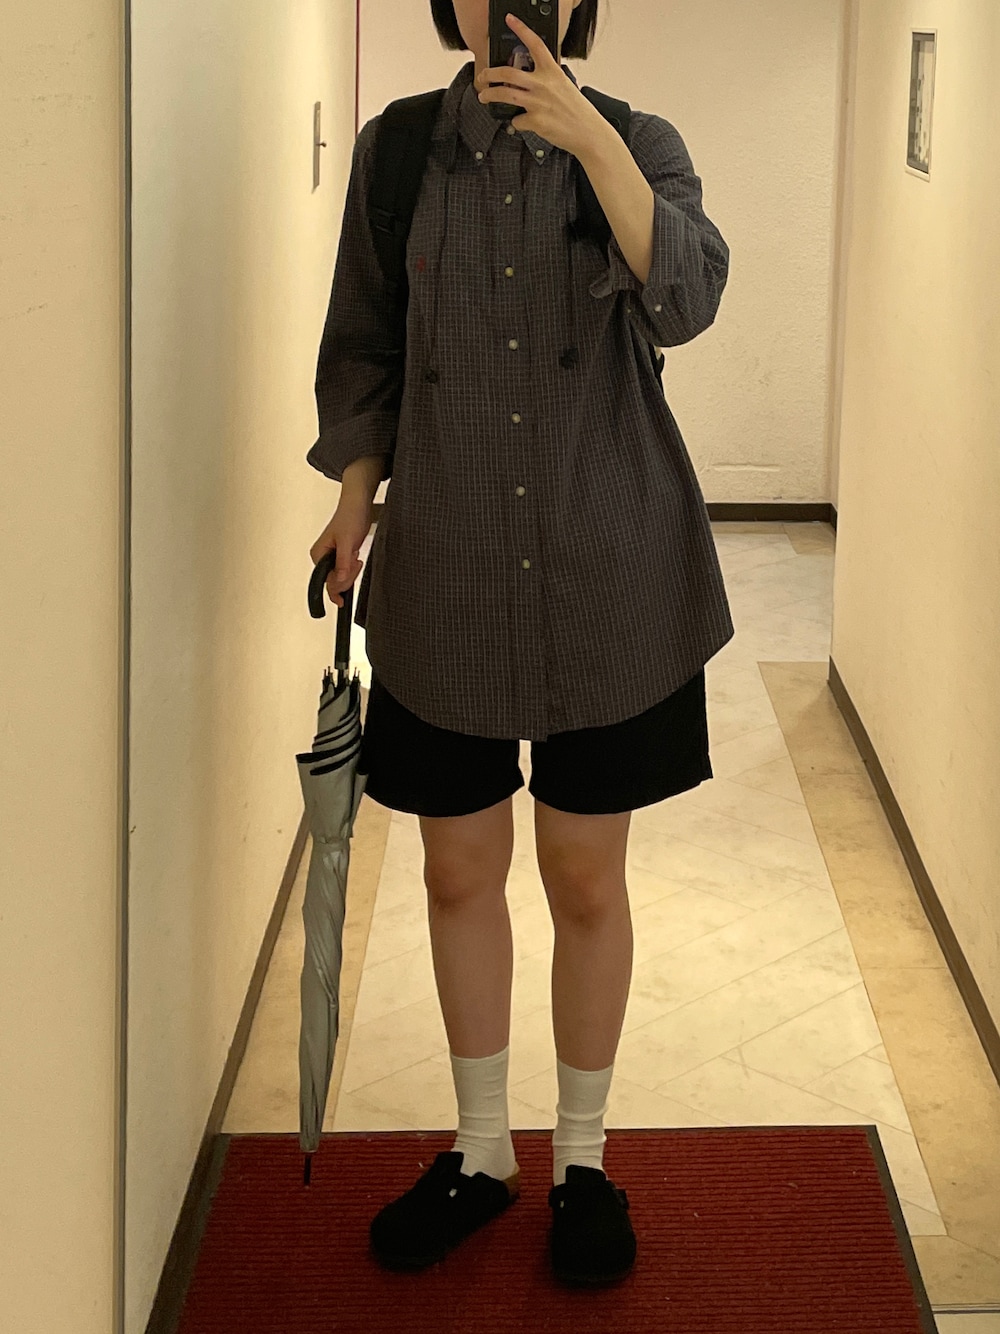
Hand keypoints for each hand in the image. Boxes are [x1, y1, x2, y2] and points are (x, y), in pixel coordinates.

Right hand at [310, 497, 373, 607]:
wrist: (358, 505)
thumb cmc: (350, 517)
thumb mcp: (347, 541)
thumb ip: (343, 562)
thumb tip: (340, 579)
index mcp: (318, 554)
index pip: (326, 580)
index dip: (338, 585)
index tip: (342, 599)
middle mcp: (322, 557)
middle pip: (334, 581)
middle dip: (348, 576)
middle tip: (355, 562)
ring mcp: (331, 557)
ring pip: (341, 577)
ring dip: (351, 571)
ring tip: (355, 556)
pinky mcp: (340, 555)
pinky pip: (345, 570)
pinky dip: (353, 568)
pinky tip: (355, 557)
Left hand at [474, 13, 603, 157]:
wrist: (588, 132)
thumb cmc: (577, 111)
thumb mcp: (564, 85)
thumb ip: (546, 79)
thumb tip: (526, 81)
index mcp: (552, 72)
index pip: (535, 44)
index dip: (521, 29)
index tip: (510, 20)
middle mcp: (543, 84)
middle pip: (508, 72)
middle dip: (489, 73)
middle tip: (483, 76)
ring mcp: (538, 102)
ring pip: (505, 94)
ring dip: (489, 95)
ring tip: (484, 96)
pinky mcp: (535, 121)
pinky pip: (516, 121)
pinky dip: (515, 123)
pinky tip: (521, 123)